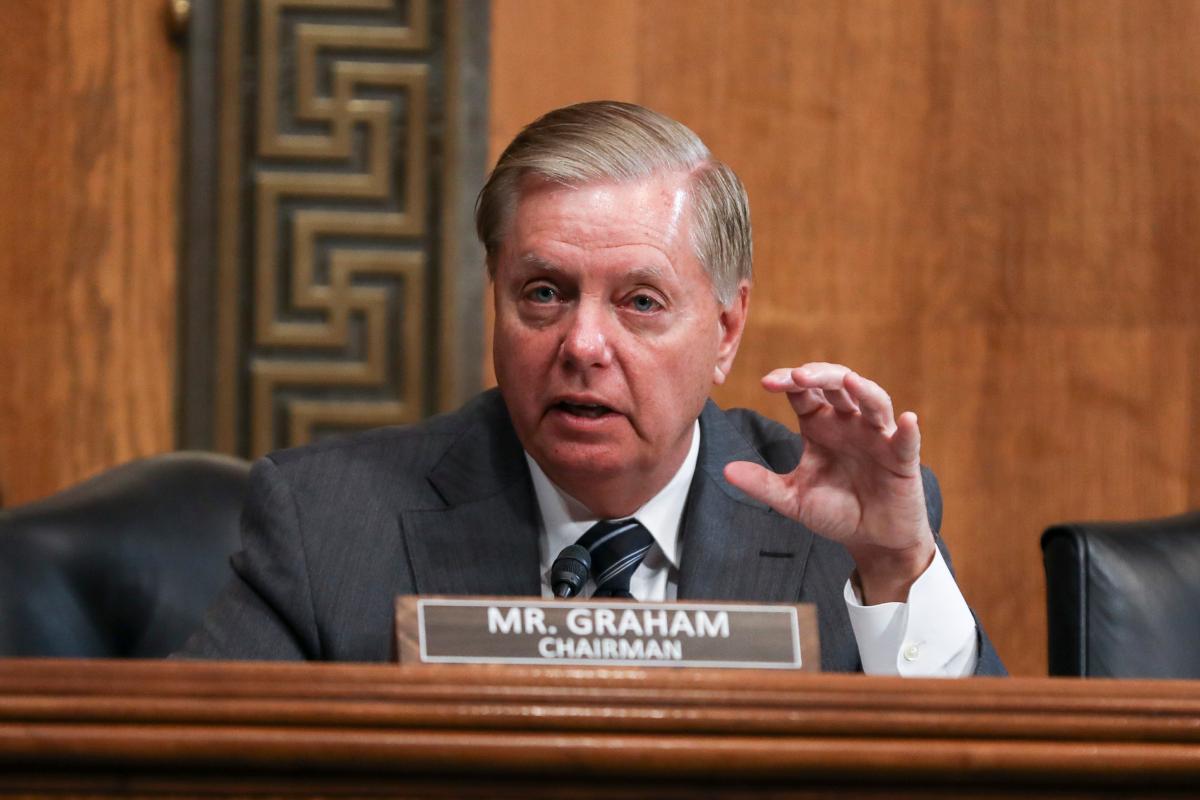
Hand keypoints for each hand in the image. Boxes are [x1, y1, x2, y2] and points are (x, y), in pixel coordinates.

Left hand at [724, 363, 935, 603]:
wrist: (870, 540)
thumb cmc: (835, 511)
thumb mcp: (792, 500)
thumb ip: (761, 484)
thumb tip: (725, 470)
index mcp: (820, 425)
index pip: (803, 391)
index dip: (788, 380)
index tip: (766, 383)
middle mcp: (848, 423)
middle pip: (837, 384)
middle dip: (819, 375)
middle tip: (797, 376)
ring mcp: (877, 437)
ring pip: (873, 401)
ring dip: (862, 389)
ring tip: (849, 381)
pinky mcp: (902, 459)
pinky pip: (906, 440)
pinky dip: (907, 429)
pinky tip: (906, 420)